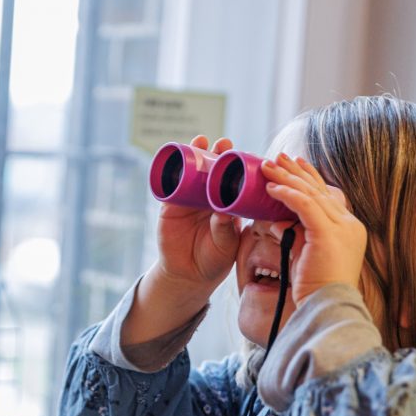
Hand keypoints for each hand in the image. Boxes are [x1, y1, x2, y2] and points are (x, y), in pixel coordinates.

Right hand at [153, 135, 239, 295]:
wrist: (188, 274)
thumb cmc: (214, 259)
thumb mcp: (225, 245)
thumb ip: (225, 230)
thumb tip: (223, 213)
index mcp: (228, 204)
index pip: (234, 180)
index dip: (239, 165)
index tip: (245, 154)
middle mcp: (209, 197)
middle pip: (214, 169)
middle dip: (218, 153)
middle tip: (223, 144)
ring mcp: (190, 199)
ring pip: (192, 171)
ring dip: (195, 153)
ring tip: (201, 141)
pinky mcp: (171, 205)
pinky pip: (170, 185)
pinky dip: (171, 171)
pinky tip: (173, 158)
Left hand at [261, 153, 366, 305]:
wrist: (327, 307)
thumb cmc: (315, 288)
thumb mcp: (306, 255)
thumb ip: (296, 235)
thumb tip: (276, 222)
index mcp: (349, 229)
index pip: (327, 195)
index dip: (310, 178)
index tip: (295, 164)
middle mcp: (349, 224)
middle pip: (319, 189)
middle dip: (296, 172)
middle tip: (278, 157)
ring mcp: (341, 228)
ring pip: (310, 194)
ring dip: (287, 178)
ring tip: (268, 167)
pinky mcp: (328, 234)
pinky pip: (304, 205)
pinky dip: (286, 194)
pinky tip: (271, 188)